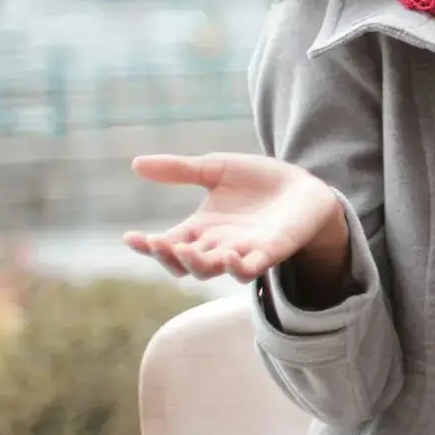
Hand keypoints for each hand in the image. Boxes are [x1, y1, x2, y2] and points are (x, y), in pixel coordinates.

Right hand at [123, 153, 344, 283]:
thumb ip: (181, 170)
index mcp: (200, 228)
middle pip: (184, 263)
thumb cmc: (258, 180)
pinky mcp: (270, 253)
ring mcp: (243, 252)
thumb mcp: (216, 169)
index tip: (130, 237)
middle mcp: (217, 245)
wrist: (304, 186)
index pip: (167, 243)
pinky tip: (230, 256)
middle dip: (169, 256)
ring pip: (213, 270)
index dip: (147, 245)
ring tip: (187, 249)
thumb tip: (135, 164)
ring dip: (198, 264)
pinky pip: (251, 269)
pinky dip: (238, 267)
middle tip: (160, 242)